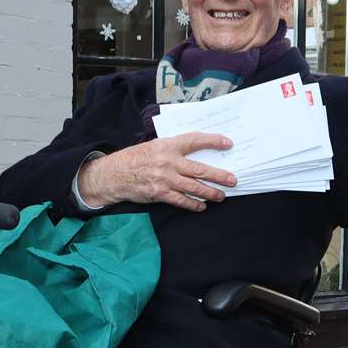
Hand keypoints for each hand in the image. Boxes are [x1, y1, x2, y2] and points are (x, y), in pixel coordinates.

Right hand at [77, 132, 236, 210]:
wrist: (114, 174)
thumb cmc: (135, 159)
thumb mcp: (154, 146)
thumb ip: (173, 149)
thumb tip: (195, 153)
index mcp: (168, 145)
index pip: (195, 140)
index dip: (213, 141)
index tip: (227, 143)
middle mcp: (168, 161)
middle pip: (200, 169)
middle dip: (219, 175)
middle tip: (232, 179)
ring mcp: (165, 179)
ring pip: (193, 187)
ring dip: (210, 193)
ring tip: (220, 196)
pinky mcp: (160, 193)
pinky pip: (181, 200)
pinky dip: (193, 204)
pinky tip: (201, 206)